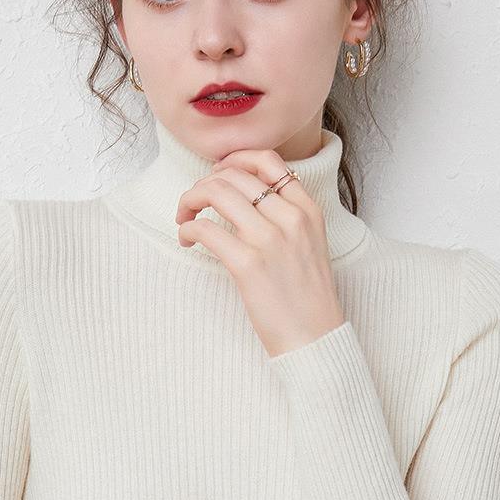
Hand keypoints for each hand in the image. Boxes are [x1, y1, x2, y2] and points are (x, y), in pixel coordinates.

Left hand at [175, 146, 345, 357]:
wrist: (315, 338)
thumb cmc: (307, 298)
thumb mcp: (310, 245)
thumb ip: (287, 218)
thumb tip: (244, 199)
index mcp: (307, 210)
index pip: (268, 161)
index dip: (234, 161)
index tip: (217, 175)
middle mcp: (290, 218)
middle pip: (234, 175)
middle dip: (203, 183)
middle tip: (192, 203)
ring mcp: (269, 239)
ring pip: (216, 192)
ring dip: (189, 199)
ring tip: (184, 217)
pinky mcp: (248, 264)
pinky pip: (205, 229)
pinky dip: (188, 229)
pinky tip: (187, 240)